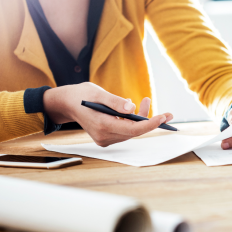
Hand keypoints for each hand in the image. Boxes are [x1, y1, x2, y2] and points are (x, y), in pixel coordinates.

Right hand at [43, 82, 172, 146]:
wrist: (67, 103)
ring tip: (145, 101)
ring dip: (141, 118)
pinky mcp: (106, 137)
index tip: (164, 118)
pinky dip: (132, 121)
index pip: (132, 130)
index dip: (150, 124)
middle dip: (149, 119)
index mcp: (102, 126)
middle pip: (134, 131)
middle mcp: (104, 136)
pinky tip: (134, 109)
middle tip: (162, 109)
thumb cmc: (81, 95)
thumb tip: (131, 108)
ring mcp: (105, 139)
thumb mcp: (98, 92)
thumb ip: (114, 101)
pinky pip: (125, 131)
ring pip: (131, 131)